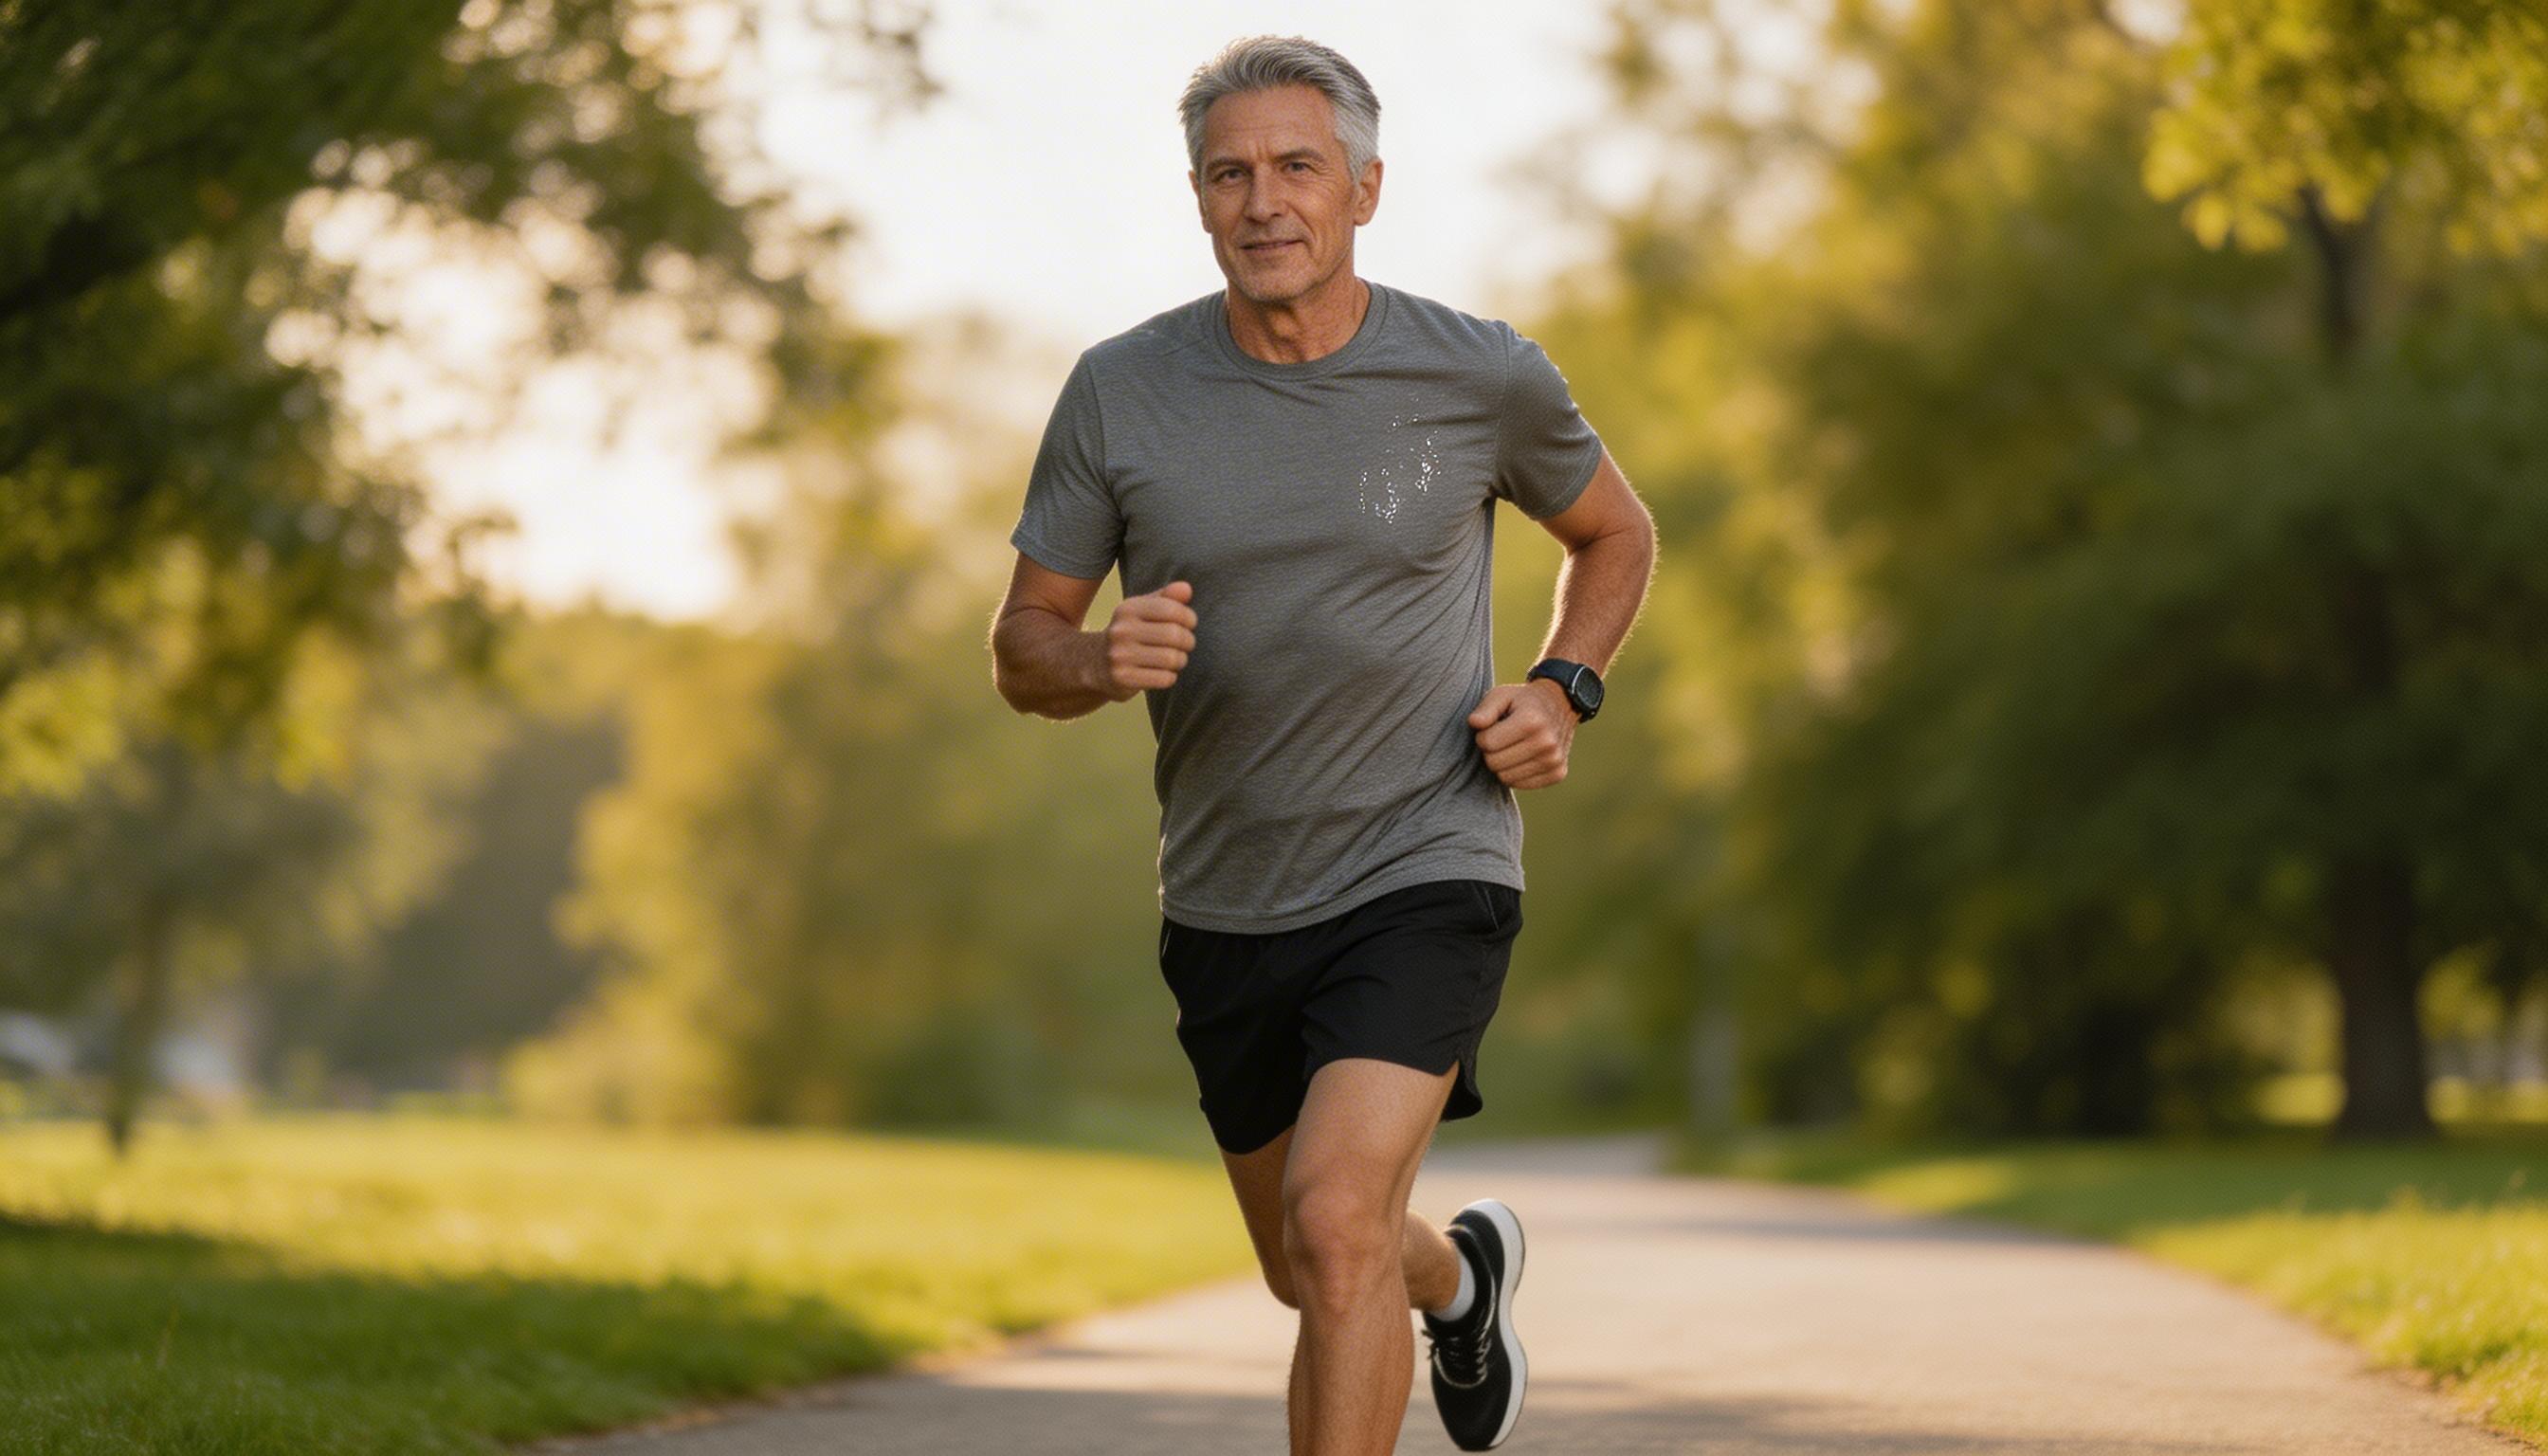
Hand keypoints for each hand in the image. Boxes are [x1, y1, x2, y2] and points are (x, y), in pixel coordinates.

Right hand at [1098, 580, 1196, 699]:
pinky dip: (1170, 677)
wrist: (1095, 664)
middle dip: (1188, 641)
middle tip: (1185, 644)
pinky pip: (1164, 679)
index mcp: (1128, 609)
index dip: (1188, 618)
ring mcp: (1120, 655)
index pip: (1171, 609)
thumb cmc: (1130, 633)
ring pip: (1171, 658)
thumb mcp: (1143, 610)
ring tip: (1174, 659)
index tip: (1189, 624)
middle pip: (1174, 635)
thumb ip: (1167, 597)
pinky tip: (1162, 673)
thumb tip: (1186, 588)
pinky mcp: (1123, 678)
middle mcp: (1121, 631)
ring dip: (1180, 660)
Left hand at [1468, 677, 1576, 789]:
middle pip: (1494, 763)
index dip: (1482, 736)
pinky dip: (1515, 774)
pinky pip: (1521, 784)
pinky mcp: (1558, 773)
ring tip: (1511, 747)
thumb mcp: (1502, 695)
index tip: (1492, 728)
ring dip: (1503, 764)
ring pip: (1506, 778)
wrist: (1561, 705)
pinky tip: (1522, 758)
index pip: (1487, 743)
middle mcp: (1547, 743)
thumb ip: (1485, 708)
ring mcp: (1554, 760)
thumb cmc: (1523, 701)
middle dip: (1491, 752)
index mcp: (1531, 721)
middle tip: (1500, 739)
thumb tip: (1473, 723)